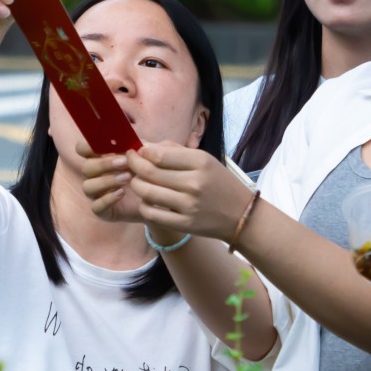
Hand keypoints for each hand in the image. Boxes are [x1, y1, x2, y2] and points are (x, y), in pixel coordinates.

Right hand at [78, 141, 146, 224]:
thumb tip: (133, 140)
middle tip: (125, 162)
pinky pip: (96, 206)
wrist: (159, 199)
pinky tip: (122, 193)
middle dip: (104, 163)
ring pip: (88, 186)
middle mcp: (94, 175)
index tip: (107, 145)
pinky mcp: (103, 211)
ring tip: (127, 178)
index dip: (88, 146)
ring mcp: (96, 194)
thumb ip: (140, 146)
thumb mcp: (148, 156)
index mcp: (100, 157)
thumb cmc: (149, 173)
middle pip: (86, 167)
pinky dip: (108, 199)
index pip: (82, 149)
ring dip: (106, 180)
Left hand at [124, 143, 254, 240]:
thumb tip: (144, 146)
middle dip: (133, 166)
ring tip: (138, 181)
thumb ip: (174, 151)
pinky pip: (152, 214)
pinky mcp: (184, 224)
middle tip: (130, 163)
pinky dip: (144, 205)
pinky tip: (148, 200)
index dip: (141, 152)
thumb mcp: (204, 160)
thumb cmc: (218, 183)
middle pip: (149, 172)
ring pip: (147, 192)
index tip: (137, 151)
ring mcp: (189, 206)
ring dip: (136, 185)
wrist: (241, 215)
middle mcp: (194, 183)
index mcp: (200, 162)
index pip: (158, 155)